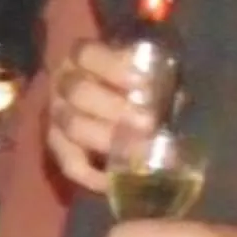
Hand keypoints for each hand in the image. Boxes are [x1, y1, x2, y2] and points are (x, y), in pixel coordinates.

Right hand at [47, 38, 145, 193]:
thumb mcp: (142, 71)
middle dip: (114, 109)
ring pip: (72, 127)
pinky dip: (91, 175)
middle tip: (148, 123)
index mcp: (81, 58)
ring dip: (106, 139)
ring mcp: (56, 117)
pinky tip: (114, 182)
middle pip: (79, 93)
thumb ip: (155, 77)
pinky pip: (69, 164)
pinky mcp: (57, 147)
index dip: (112, 67)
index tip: (142, 83)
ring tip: (139, 151)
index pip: (88, 54)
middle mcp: (62, 84)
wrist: (105, 102)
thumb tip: (180, 98)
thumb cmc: (131, 83)